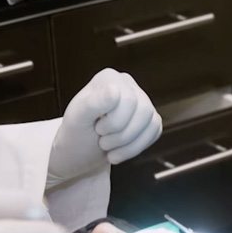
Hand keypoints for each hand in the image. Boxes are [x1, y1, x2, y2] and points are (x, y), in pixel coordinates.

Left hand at [47, 69, 161, 187]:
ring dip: (128, 144)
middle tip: (102, 141)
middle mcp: (127, 84)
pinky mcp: (149, 117)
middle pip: (143, 110)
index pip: (128, 99)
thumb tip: (114, 89)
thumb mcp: (77, 120)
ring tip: (109, 146)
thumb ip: (93, 103)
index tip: (97, 128)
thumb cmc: (76, 134)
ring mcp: (141, 100)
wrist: (79, 153)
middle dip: (121, 135)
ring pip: (152, 121)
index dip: (114, 122)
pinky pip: (155, 131)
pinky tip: (119, 150)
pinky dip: (136, 148)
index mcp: (109, 78)